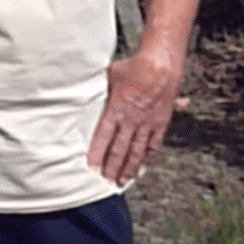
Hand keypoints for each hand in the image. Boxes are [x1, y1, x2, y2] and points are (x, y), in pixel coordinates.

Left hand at [87, 50, 182, 182]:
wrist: (161, 64)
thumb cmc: (133, 67)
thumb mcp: (109, 76)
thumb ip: (98, 90)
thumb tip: (82, 91)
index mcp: (116, 109)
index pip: (103, 136)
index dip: (97, 152)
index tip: (91, 165)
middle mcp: (131, 119)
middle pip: (119, 148)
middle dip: (111, 165)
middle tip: (104, 179)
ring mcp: (147, 123)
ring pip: (136, 151)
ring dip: (127, 166)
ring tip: (120, 178)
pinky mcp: (160, 123)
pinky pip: (152, 144)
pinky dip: (146, 156)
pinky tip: (140, 164)